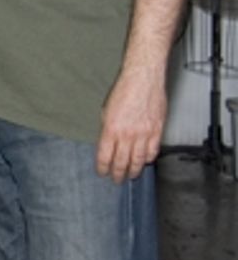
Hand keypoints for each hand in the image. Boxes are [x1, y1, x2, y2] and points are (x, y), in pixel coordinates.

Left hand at [96, 67, 165, 182]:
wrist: (142, 79)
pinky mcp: (157, 131)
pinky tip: (144, 162)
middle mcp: (127, 134)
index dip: (103, 168)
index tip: (102, 172)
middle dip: (118, 173)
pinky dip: (148, 159)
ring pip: (138, 160)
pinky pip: (153, 151)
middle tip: (116, 180)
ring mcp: (144, 134)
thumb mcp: (105, 110)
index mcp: (110, 129)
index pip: (104, 156)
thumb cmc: (123, 90)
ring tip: (131, 176)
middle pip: (122, 162)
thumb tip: (108, 143)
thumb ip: (107, 129)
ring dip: (134, 170)